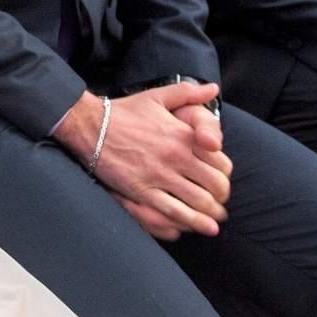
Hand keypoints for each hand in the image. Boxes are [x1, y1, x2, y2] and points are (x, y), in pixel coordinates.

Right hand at [54, 83, 230, 240]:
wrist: (90, 125)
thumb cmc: (124, 112)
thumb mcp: (158, 96)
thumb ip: (189, 92)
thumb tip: (213, 88)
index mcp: (184, 135)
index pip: (221, 163)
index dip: (226, 177)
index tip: (222, 183)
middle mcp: (176, 156)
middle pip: (215, 186)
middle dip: (221, 199)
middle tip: (220, 205)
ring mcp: (160, 176)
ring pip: (199, 202)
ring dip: (211, 215)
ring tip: (214, 222)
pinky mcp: (142, 191)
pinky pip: (174, 212)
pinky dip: (192, 223)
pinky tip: (200, 228)